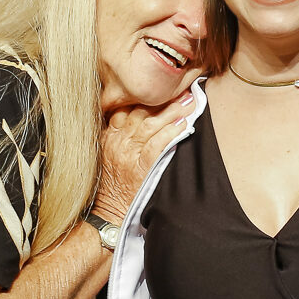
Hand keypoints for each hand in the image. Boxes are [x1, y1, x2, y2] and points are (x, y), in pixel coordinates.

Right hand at [95, 91, 193, 221]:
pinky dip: (171, 133)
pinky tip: (185, 125)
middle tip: (184, 89)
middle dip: (164, 99)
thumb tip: (142, 115)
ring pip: (151, 125)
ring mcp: (128, 154)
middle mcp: (117, 141)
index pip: (128, 107)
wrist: (108, 213)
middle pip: (142, 111)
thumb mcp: (108, 154)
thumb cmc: (111, 184)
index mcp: (108, 135)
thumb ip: (120, 134)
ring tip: (190, 102)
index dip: (148, 94)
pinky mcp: (140, 168)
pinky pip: (157, 145)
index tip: (165, 86)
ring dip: (172, 111)